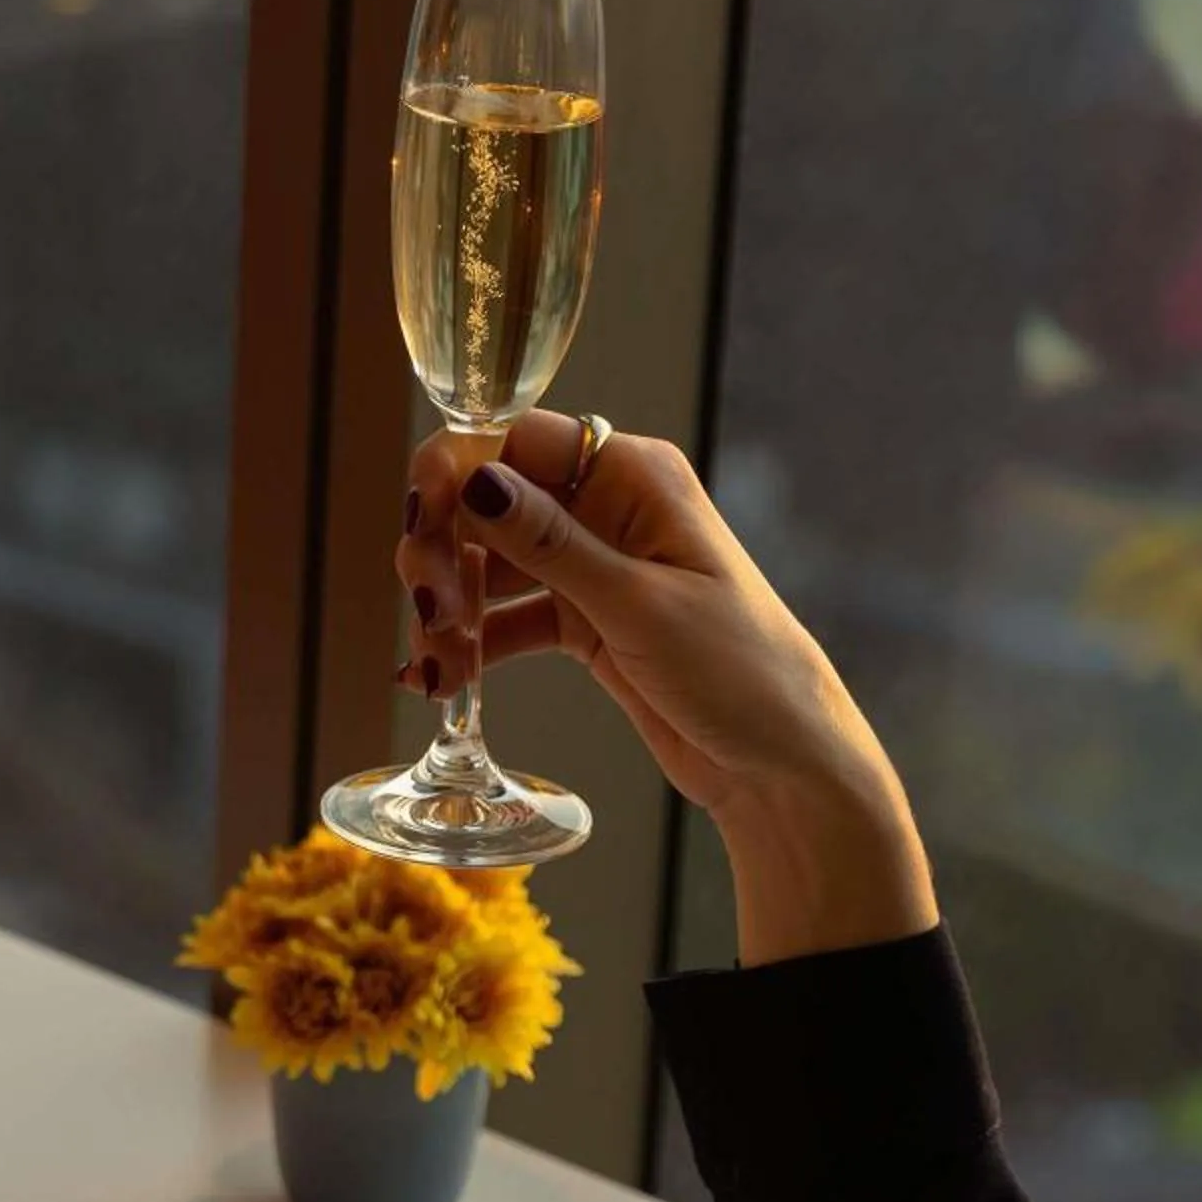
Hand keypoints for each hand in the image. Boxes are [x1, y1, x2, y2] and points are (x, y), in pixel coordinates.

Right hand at [396, 415, 936, 962]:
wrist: (782, 763)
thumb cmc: (741, 671)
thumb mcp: (638, 604)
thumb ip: (550, 543)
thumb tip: (475, 478)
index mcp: (633, 476)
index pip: (516, 438)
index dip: (454, 473)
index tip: (420, 524)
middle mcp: (606, 507)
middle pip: (487, 498)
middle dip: (442, 549)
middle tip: (428, 612)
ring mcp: (591, 564)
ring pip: (486, 560)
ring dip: (448, 605)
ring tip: (435, 664)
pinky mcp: (582, 619)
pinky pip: (504, 615)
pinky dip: (470, 644)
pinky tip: (441, 681)